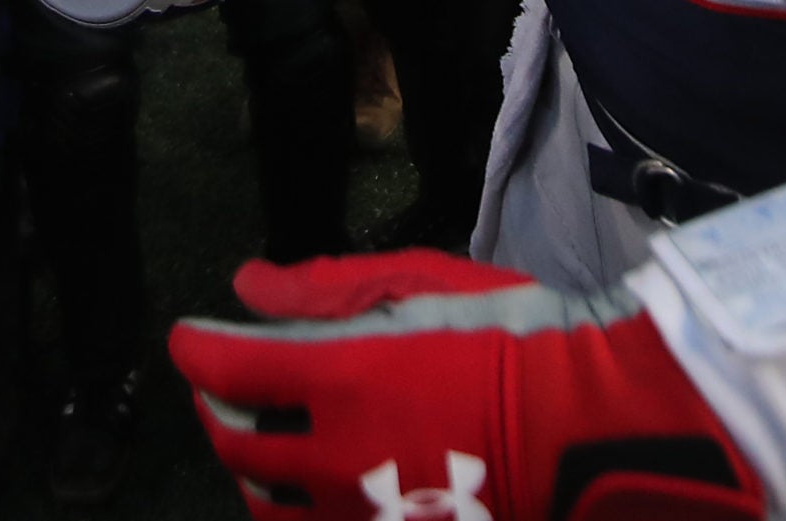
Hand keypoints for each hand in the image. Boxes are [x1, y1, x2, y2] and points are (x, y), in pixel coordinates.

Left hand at [170, 251, 764, 520]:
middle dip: (218, 411)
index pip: (227, 369)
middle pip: (236, 444)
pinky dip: (302, 515)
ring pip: (268, 507)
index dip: (195, 349)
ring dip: (254, 472)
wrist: (596, 430)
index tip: (188, 335)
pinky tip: (320, 494)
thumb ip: (326, 290)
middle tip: (226, 388)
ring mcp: (365, 517)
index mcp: (339, 378)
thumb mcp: (424, 286)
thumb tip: (246, 286)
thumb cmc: (517, 337)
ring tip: (267, 448)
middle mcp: (336, 457)